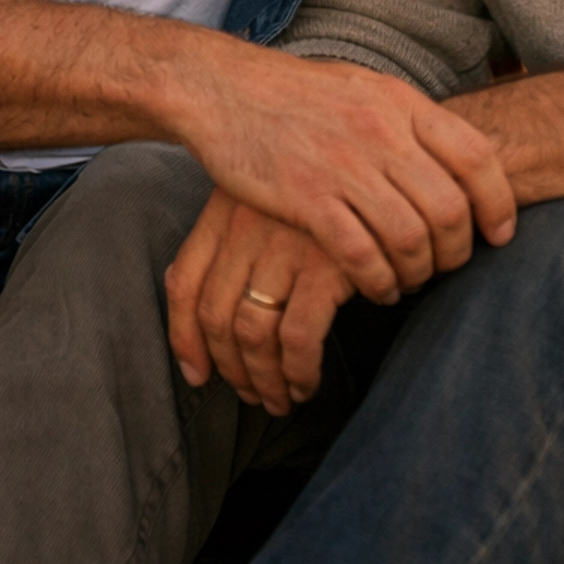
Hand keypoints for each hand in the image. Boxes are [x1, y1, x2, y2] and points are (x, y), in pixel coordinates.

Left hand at [167, 190, 352, 414]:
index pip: (184, 282)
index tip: (198, 374)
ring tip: (280, 399)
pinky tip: (307, 383)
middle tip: (250, 394)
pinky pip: (297, 339)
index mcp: (225, 205)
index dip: (183, 337)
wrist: (387, 163)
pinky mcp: (326, 265)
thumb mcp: (268, 189)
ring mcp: (285, 245)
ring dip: (264, 380)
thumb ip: (226, 228)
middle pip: (217, 316)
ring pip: (253, 334)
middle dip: (231, 369)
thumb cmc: (327, 181)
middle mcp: (247, 224)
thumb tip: (177, 279)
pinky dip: (298, 372)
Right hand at [177, 38, 515, 305]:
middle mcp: (381, 131)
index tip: (499, 234)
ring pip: (410, 238)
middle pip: (449, 208)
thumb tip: (455, 158)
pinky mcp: (307, 198)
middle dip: (456, 252)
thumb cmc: (298, 94)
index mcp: (401, 102)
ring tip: (407, 281)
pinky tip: (374, 287)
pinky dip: (378, 282)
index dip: (499, 203)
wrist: (225, 89)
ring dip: (416, 272)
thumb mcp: (365, 89)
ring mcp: (344, 165)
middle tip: (445, 268)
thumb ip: (408, 121)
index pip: (477, 156)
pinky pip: (362, 255)